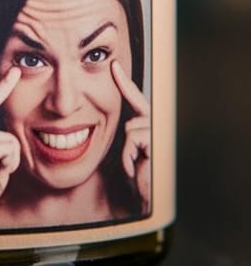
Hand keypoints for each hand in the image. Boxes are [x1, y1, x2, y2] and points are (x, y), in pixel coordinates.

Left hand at [112, 60, 151, 213]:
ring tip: (131, 165)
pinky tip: (133, 170)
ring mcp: (161, 137)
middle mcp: (156, 130)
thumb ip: (120, 133)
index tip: (114, 65)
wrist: (142, 201)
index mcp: (146, 128)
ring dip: (126, 150)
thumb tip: (104, 120)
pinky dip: (129, 156)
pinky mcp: (160, 144)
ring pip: (131, 127)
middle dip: (128, 134)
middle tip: (127, 152)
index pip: (135, 100)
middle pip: (133, 117)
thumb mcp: (123, 151)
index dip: (125, 83)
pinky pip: (134, 138)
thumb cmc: (131, 177)